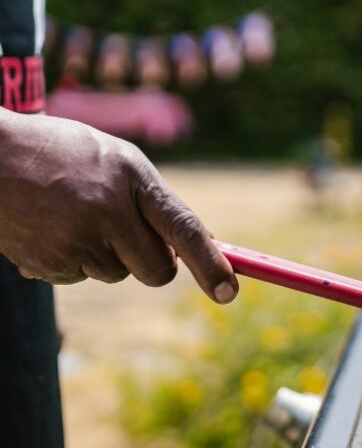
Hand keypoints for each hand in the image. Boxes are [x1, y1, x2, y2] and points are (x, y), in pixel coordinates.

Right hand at [0, 109, 237, 303]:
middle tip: (129, 233)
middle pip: (156, 271)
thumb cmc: (64, 154)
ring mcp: (73, 241)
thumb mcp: (118, 161)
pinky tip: (51, 226)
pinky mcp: (46, 264)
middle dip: (153, 263)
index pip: (183, 228)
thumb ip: (156, 201)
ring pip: (116, 273)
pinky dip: (73, 259)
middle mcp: (105, 211)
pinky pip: (80, 277)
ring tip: (73, 214)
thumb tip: (203, 244)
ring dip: (106, 254)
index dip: (210, 264)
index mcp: (131, 178)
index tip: (229, 293)